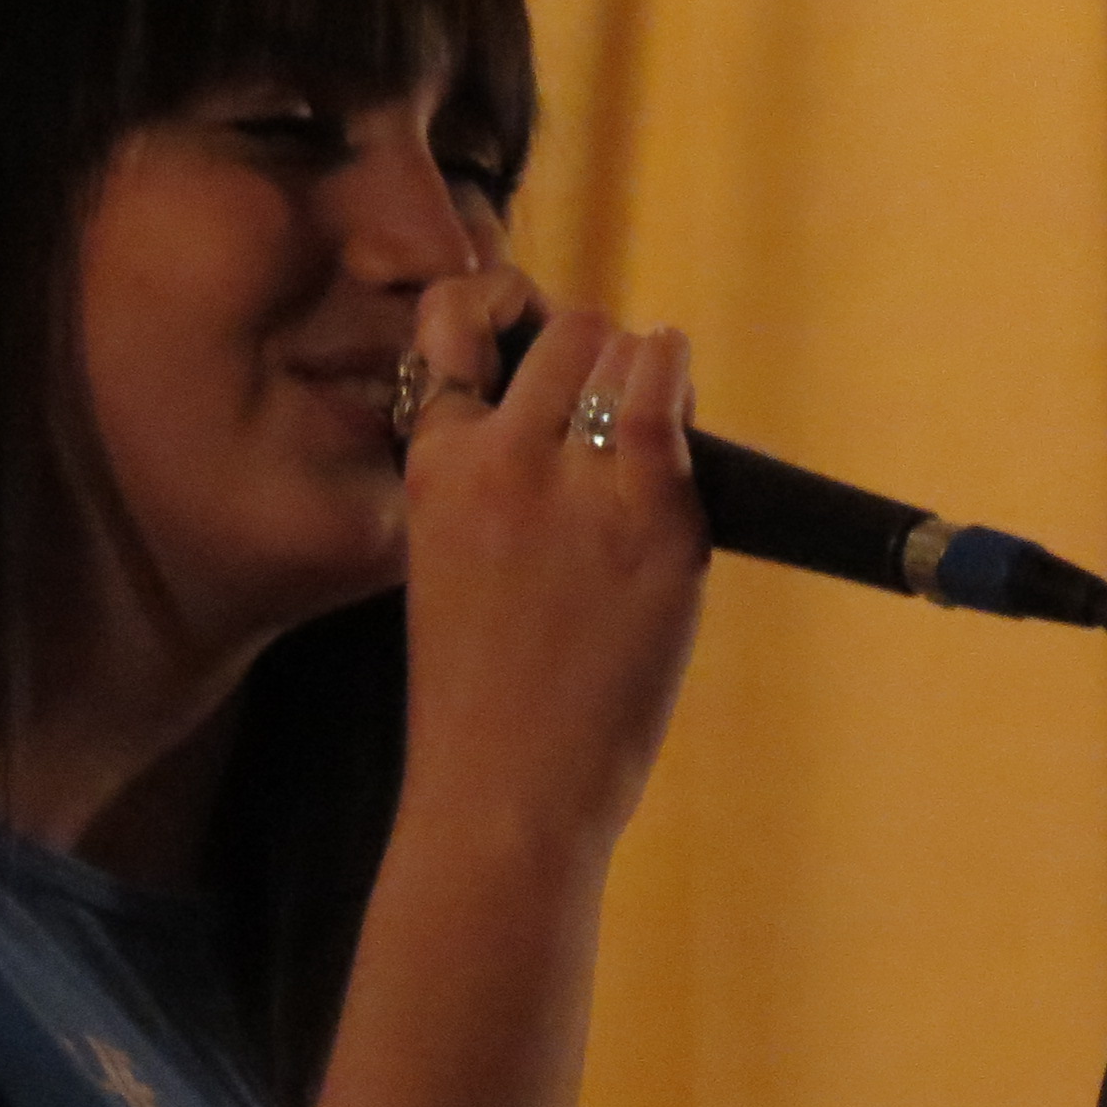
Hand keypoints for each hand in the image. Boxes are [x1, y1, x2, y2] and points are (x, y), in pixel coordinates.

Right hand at [397, 282, 706, 871]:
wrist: (506, 788)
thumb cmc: (477, 700)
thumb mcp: (442, 569)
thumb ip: (480, 489)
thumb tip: (559, 422)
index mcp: (432, 471)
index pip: (450, 330)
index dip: (496, 317)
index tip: (525, 339)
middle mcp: (497, 461)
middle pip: (563, 336)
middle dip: (593, 354)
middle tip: (610, 401)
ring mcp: (575, 487)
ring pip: (620, 354)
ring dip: (641, 370)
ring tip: (646, 415)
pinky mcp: (651, 520)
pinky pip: (664, 403)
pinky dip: (674, 375)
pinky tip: (675, 375)